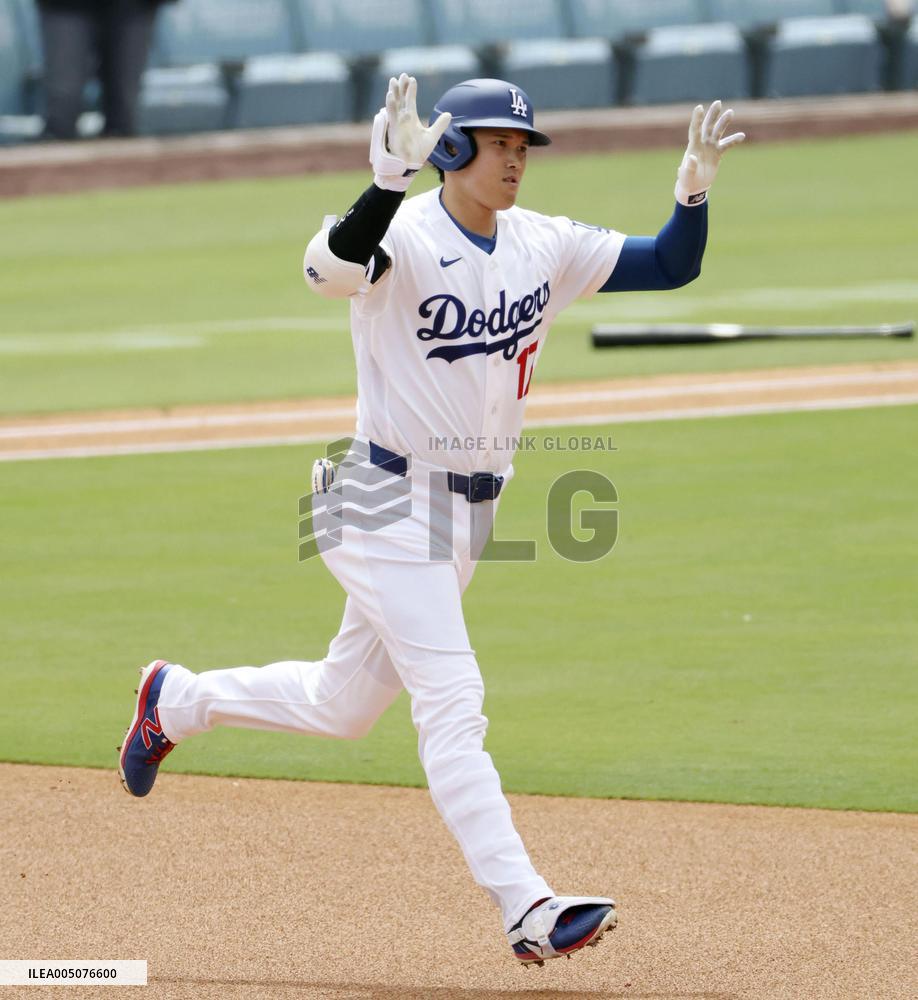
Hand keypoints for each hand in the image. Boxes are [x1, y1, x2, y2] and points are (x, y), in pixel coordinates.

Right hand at [370, 73, 450, 191]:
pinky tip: (390, 95)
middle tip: (402, 75)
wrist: (410, 165)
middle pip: (401, 99)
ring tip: (394, 81)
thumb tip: (449, 114)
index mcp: (411, 119)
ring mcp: (397, 123)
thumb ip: (440, 125)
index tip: (412, 79)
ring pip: (395, 104)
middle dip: (401, 87)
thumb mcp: (432, 137)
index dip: (411, 90)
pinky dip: (391, 105)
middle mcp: (403, 119)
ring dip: (394, 92)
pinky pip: (391, 115)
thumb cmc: (418, 153)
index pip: (410, 101)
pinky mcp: (393, 129)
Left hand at [674, 100, 744, 205]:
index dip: (697, 119)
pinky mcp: (717, 153)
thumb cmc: (687, 181)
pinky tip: (742, 136)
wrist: (694, 187)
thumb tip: (692, 158)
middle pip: (707, 126)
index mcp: (693, 147)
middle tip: (718, 103)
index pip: (695, 130)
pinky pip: (727, 145)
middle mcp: (702, 144)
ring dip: (723, 122)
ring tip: (730, 112)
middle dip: (712, 115)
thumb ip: (689, 167)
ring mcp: (710, 147)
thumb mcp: (686, 176)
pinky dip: (734, 140)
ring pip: (718, 132)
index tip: (699, 108)